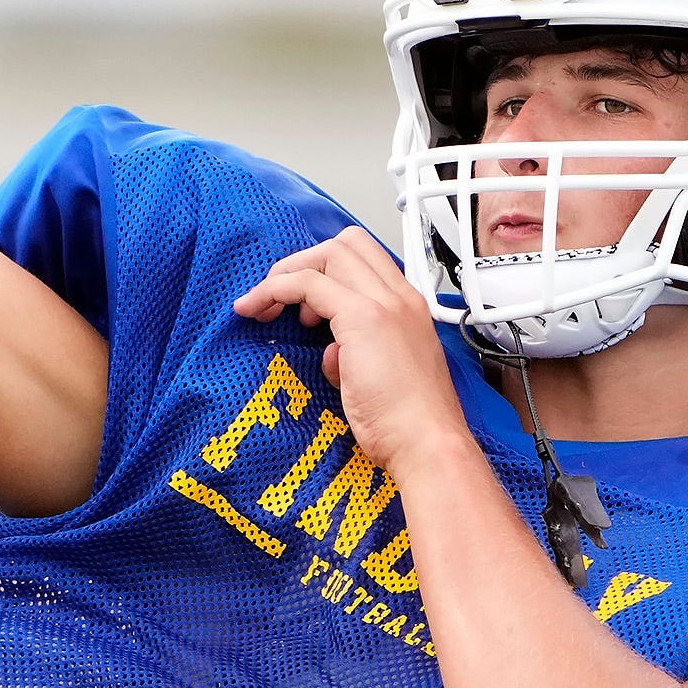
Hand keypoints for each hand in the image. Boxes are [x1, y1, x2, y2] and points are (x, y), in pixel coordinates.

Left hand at [234, 230, 465, 476]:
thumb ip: (354, 354)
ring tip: (266, 306)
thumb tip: (333, 352)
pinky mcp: (363, 318)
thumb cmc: (408, 422)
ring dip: (288, 273)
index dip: (327, 269)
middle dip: (304, 262)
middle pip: (345, 244)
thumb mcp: (379, 377)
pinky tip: (260, 309)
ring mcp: (384, 304)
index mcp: (409, 307)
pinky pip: (308, 283)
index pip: (365, 259)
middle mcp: (400, 297)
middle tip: (279, 295)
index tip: (303, 302)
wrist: (427, 442)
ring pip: (329, 253)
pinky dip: (277, 289)